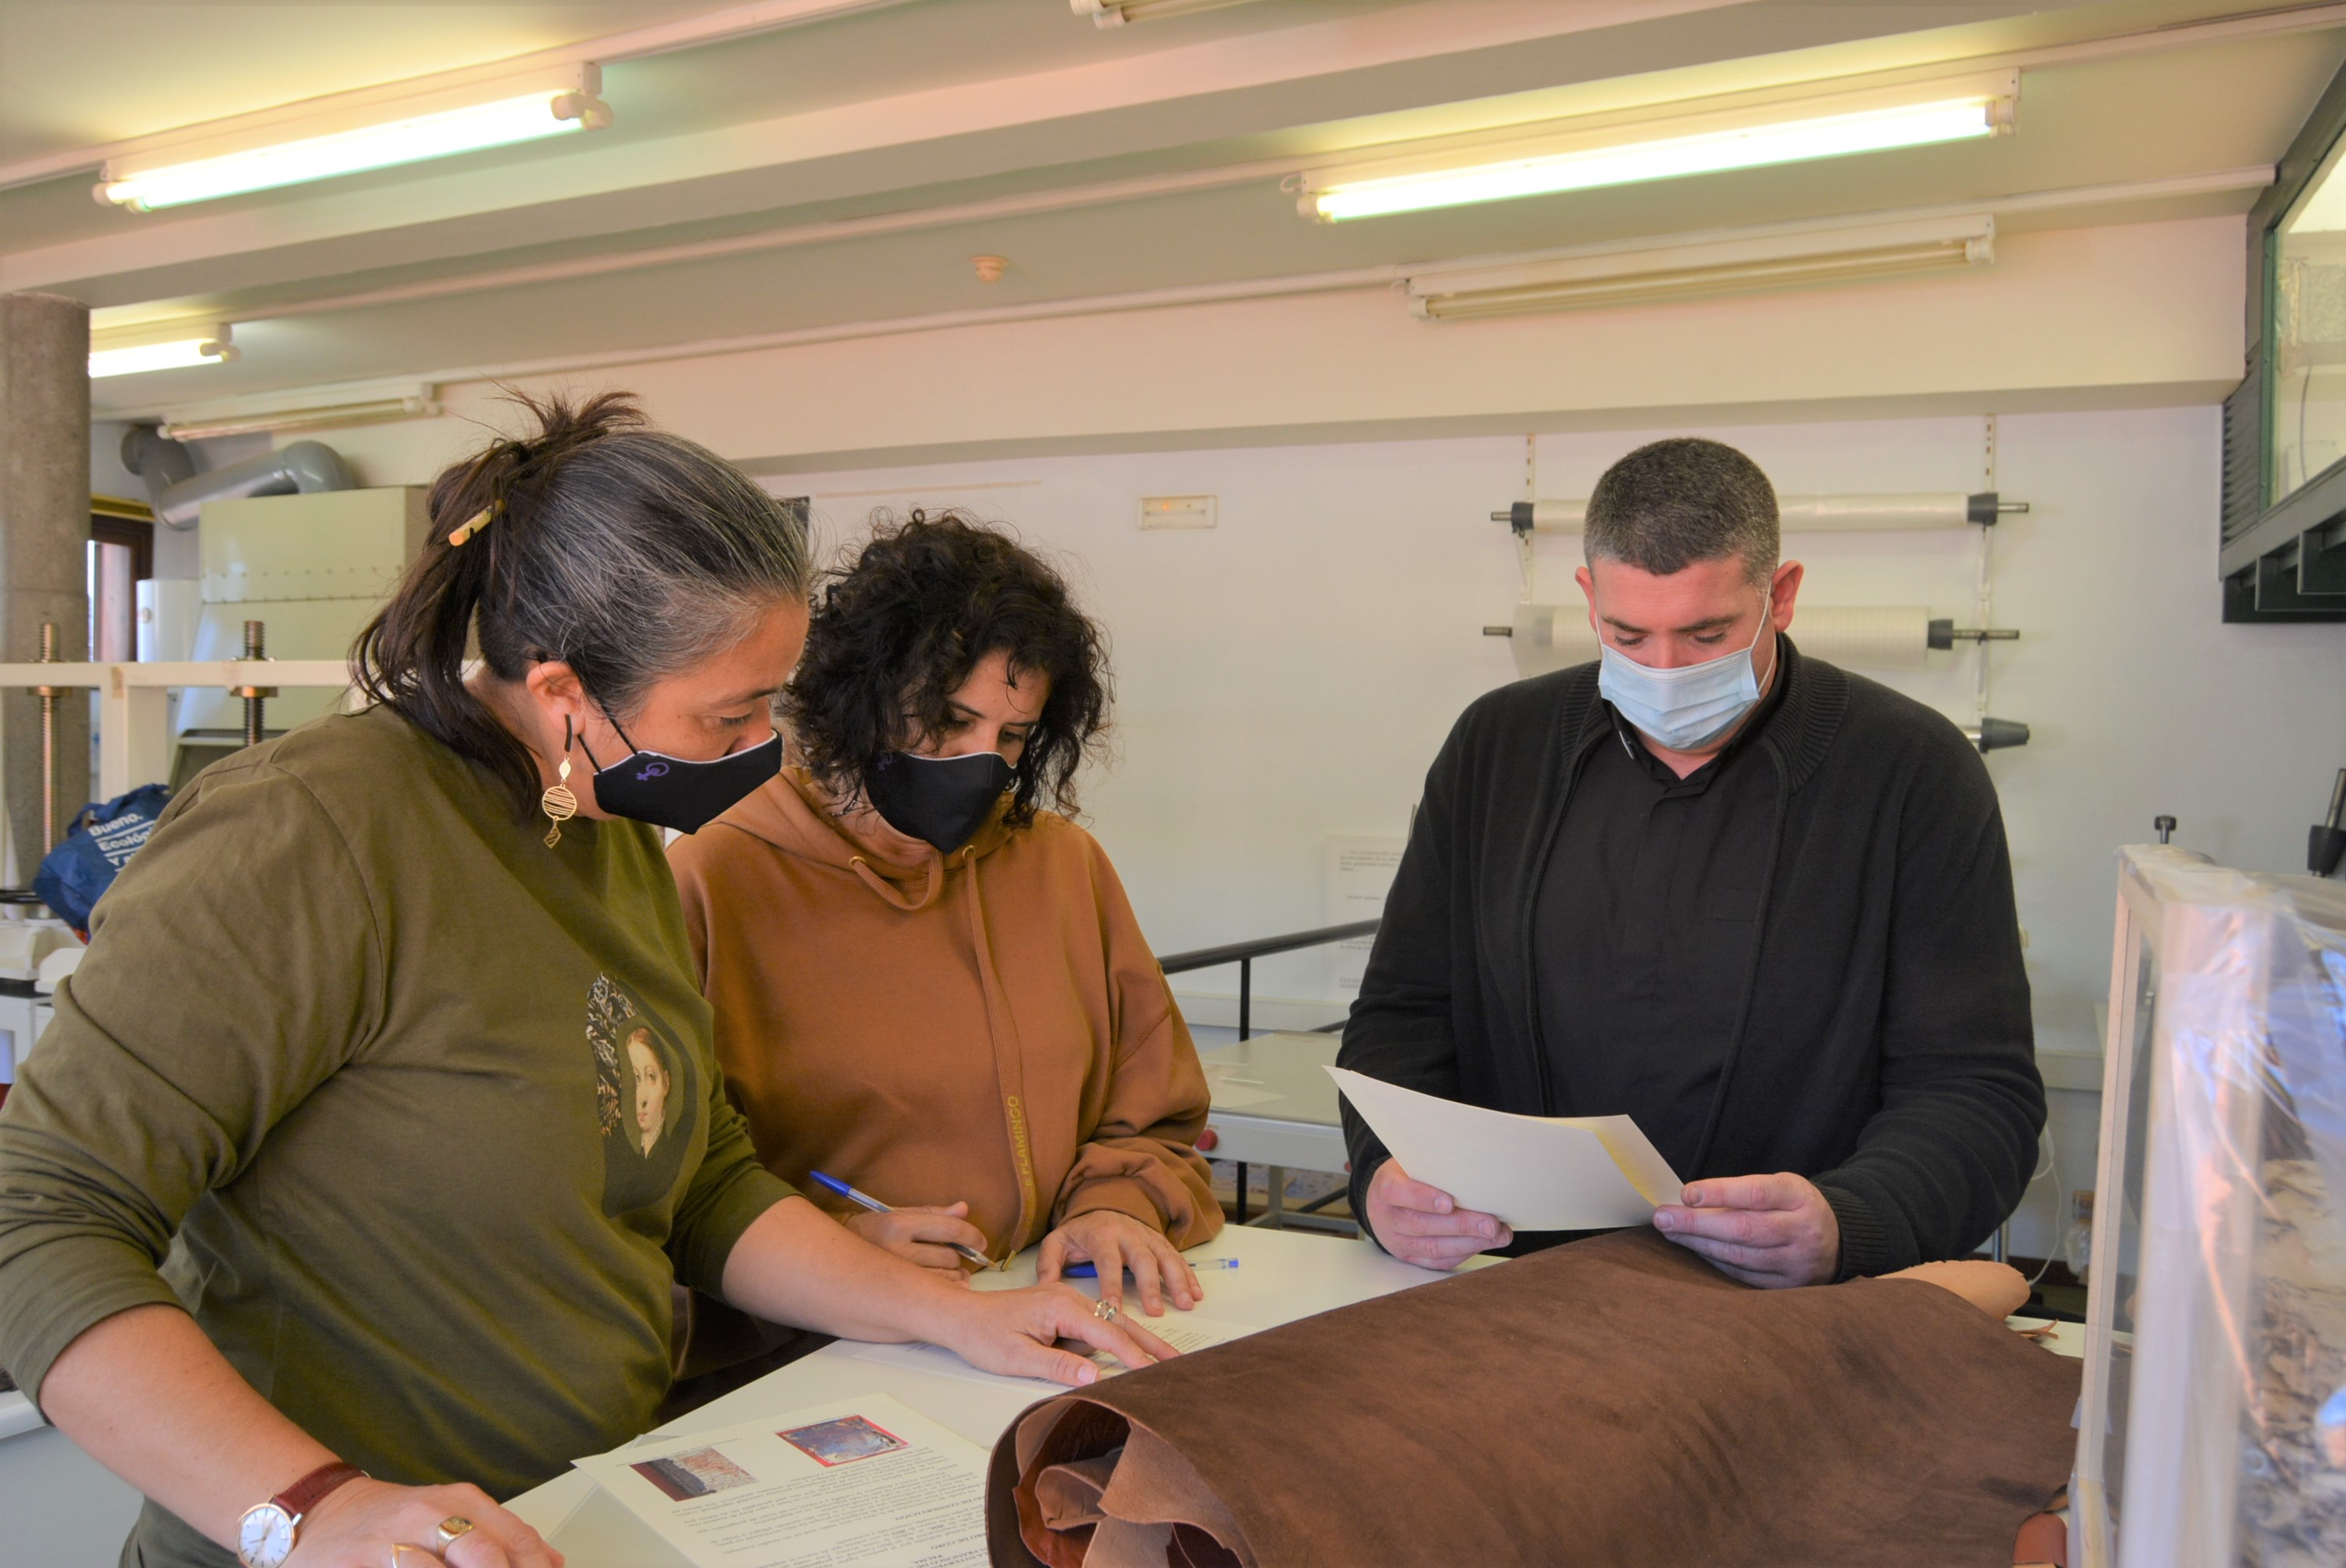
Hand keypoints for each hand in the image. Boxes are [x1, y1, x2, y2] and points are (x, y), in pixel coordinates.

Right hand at [288, 1476, 560, 1566]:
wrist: (322, 1512)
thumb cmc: (394, 1519)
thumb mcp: (453, 1514)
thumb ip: (502, 1536)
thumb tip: (555, 1562)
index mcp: (457, 1501)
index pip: (514, 1539)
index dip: (534, 1567)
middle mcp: (424, 1516)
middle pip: (482, 1556)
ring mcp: (386, 1544)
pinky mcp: (352, 1567)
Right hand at [844, 1203, 985, 1282]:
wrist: (836, 1258)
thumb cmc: (872, 1232)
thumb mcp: (898, 1214)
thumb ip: (933, 1213)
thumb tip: (963, 1209)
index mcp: (897, 1224)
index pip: (949, 1228)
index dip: (972, 1235)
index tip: (981, 1241)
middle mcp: (896, 1251)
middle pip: (950, 1256)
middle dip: (959, 1256)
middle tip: (954, 1255)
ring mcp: (895, 1276)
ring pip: (946, 1279)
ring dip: (956, 1275)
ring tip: (949, 1270)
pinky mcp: (897, 1295)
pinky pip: (936, 1296)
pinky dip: (947, 1291)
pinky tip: (943, 1286)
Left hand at [928, 1282, 1177, 1384]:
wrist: (957, 1315)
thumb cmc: (982, 1335)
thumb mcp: (1017, 1357)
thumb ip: (1058, 1364)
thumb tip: (1095, 1373)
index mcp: (1060, 1306)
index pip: (1107, 1334)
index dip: (1133, 1355)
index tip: (1155, 1372)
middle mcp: (1068, 1297)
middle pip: (1118, 1322)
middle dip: (1149, 1342)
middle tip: (1177, 1361)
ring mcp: (1065, 1300)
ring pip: (1107, 1323)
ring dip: (1131, 1341)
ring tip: (1162, 1359)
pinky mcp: (1060, 1307)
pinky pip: (1093, 1324)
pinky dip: (1112, 1337)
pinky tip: (1124, 1351)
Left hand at [1037, 1211, 1200, 1316]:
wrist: (1099, 1207)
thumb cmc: (1079, 1233)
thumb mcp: (1056, 1243)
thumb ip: (1048, 1264)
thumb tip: (1046, 1289)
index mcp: (1100, 1235)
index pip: (1106, 1261)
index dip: (1110, 1285)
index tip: (1113, 1310)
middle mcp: (1127, 1233)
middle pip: (1142, 1258)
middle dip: (1151, 1285)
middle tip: (1156, 1311)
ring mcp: (1146, 1235)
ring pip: (1165, 1256)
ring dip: (1178, 1280)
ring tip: (1186, 1304)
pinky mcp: (1159, 1239)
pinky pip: (1176, 1256)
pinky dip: (1188, 1274)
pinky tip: (1196, 1293)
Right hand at [1363, 1158, 1510, 1269]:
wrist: (1385, 1201)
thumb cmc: (1407, 1176)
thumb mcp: (1411, 1163)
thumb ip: (1433, 1167)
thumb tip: (1473, 1170)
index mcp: (1383, 1188)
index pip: (1396, 1192)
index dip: (1423, 1198)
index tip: (1450, 1202)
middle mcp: (1386, 1218)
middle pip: (1421, 1224)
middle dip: (1461, 1225)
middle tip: (1491, 1224)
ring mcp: (1397, 1242)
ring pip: (1433, 1247)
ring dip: (1470, 1243)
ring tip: (1497, 1235)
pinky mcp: (1411, 1257)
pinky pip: (1438, 1261)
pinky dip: (1464, 1253)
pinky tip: (1484, 1243)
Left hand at [1652, 1172, 1839, 1287]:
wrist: (1840, 1241)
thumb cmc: (1794, 1207)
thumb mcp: (1780, 1187)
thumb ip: (1743, 1192)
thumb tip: (1689, 1200)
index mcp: (1798, 1197)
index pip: (1757, 1193)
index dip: (1720, 1193)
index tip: (1686, 1194)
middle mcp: (1802, 1231)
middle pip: (1745, 1229)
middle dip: (1697, 1224)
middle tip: (1663, 1218)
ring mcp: (1797, 1263)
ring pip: (1741, 1257)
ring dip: (1699, 1245)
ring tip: (1671, 1233)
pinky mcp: (1788, 1287)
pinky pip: (1743, 1276)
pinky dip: (1715, 1262)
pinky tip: (1695, 1250)